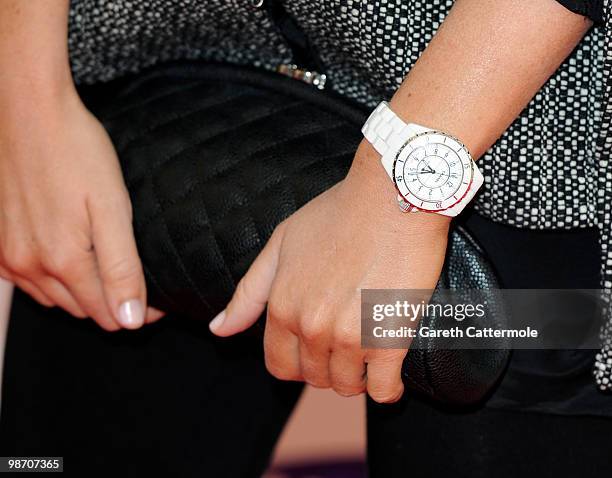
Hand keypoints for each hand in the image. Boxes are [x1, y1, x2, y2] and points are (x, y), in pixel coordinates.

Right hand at [0, 89, 162, 329]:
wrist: (27, 110)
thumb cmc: (76, 151)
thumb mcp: (112, 208)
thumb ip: (121, 268)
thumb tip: (131, 320)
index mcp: (64, 261)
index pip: (108, 315)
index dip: (137, 313)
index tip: (157, 300)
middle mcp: (29, 267)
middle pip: (82, 309)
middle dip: (113, 304)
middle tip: (137, 282)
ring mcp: (7, 256)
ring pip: (55, 298)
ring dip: (83, 293)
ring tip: (107, 268)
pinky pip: (29, 281)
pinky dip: (54, 278)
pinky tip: (69, 257)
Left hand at [210, 142, 449, 401]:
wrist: (392, 196)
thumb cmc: (339, 214)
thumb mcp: (281, 244)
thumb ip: (249, 293)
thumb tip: (218, 330)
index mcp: (282, 306)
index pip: (279, 366)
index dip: (298, 363)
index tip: (317, 351)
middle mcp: (310, 326)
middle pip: (314, 378)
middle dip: (328, 368)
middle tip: (347, 344)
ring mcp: (348, 336)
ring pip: (346, 385)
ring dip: (357, 377)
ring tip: (369, 352)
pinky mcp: (388, 339)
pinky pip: (382, 389)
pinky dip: (387, 388)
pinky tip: (390, 373)